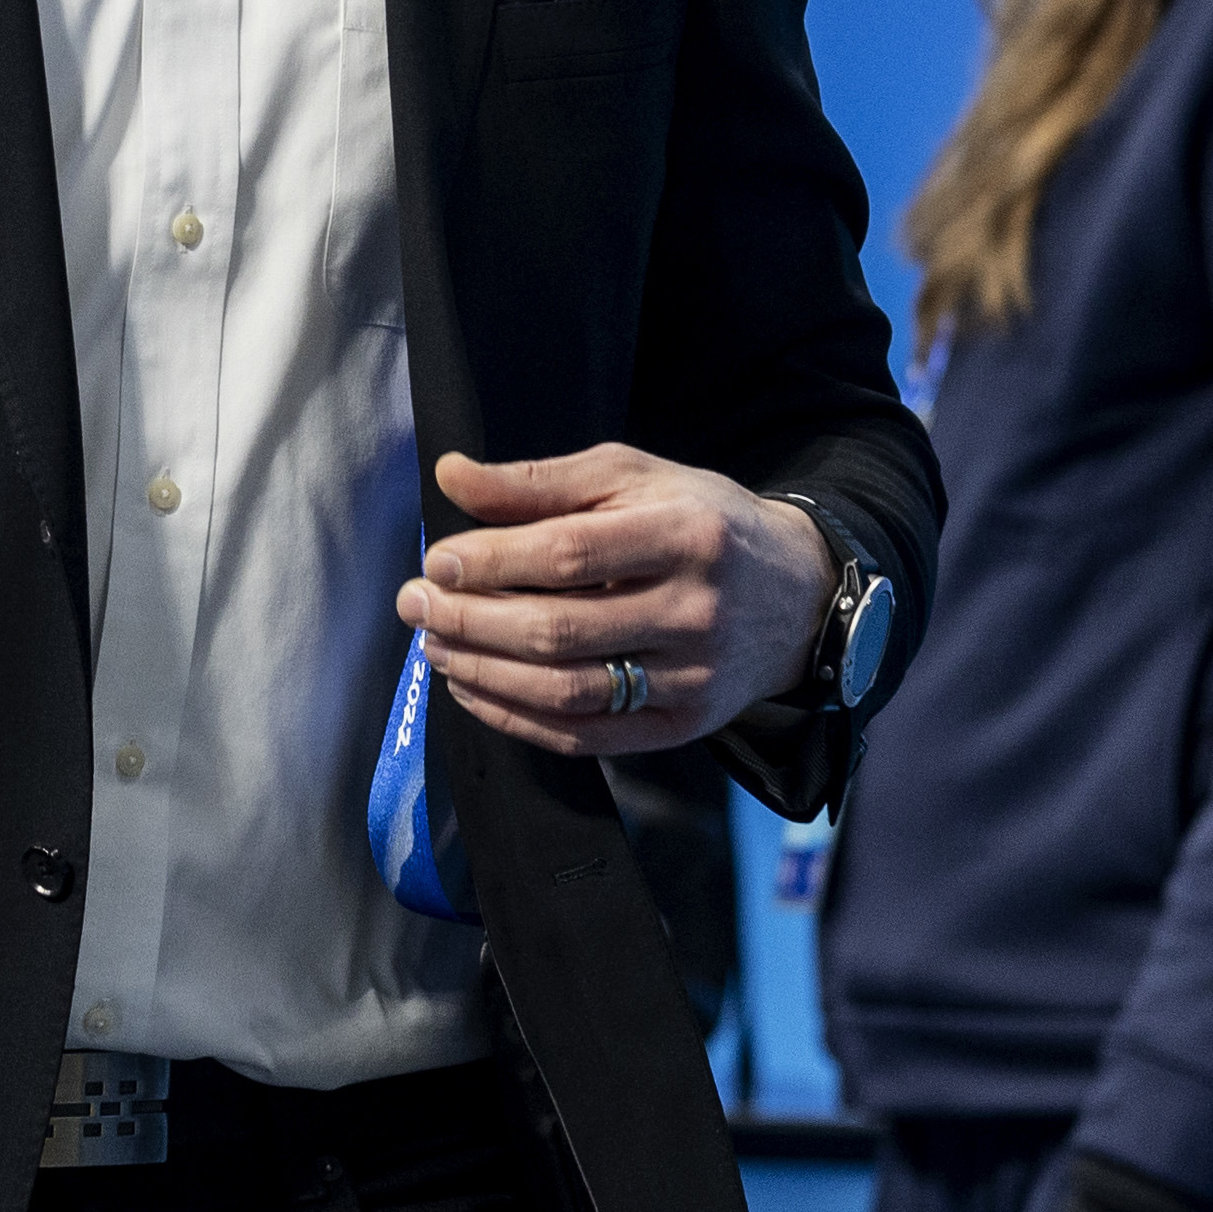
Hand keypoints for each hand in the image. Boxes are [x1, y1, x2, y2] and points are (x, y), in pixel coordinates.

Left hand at [397, 445, 831, 756]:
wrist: (797, 596)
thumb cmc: (701, 523)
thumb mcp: (634, 478)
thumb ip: (541, 480)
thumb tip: (451, 475)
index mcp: (686, 535)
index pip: (571, 553)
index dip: (493, 561)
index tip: (437, 562)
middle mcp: (695, 612)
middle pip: (561, 630)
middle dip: (471, 620)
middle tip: (415, 606)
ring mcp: (692, 678)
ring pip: (567, 691)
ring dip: (484, 673)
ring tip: (436, 646)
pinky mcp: (683, 726)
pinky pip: (584, 736)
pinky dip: (516, 718)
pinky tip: (474, 688)